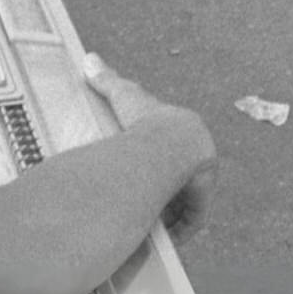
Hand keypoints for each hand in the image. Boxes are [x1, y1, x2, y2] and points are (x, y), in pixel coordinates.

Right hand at [83, 53, 216, 243]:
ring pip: (183, 201)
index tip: (134, 179)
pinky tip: (160, 236)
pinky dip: (176, 228)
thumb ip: (105, 79)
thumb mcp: (121, 95)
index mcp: (180, 133)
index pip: (170, 153)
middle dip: (159, 192)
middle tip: (135, 204)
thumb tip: (87, 57)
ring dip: (166, 213)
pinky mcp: (204, 198)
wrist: (167, 142)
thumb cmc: (143, 118)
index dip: (153, 166)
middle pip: (177, 179)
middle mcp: (195, 156)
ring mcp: (202, 178)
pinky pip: (192, 218)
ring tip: (141, 222)